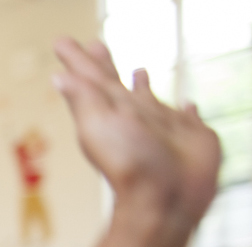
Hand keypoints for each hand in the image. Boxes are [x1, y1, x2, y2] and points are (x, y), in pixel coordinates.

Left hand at [53, 38, 220, 220]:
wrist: (166, 199)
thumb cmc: (129, 163)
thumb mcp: (98, 126)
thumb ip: (83, 98)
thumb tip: (59, 76)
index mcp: (111, 111)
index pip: (90, 78)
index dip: (79, 61)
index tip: (63, 42)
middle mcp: (135, 116)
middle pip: (117, 84)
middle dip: (104, 66)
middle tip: (95, 46)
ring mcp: (163, 127)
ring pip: (152, 100)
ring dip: (143, 86)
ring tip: (139, 69)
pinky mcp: (192, 137)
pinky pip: (188, 119)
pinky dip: (187, 111)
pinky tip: (188, 105)